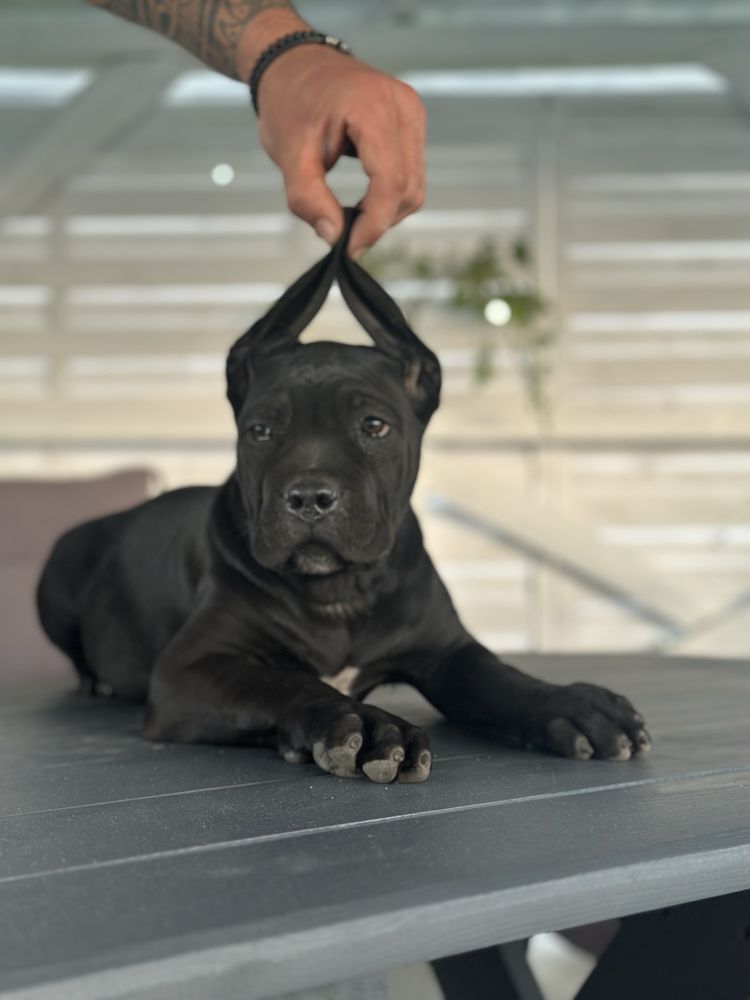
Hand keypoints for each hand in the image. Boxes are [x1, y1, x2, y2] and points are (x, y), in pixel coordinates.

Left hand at [237, 14, 424, 256]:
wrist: (294, 65)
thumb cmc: (289, 102)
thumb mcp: (288, 154)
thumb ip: (308, 199)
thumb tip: (334, 237)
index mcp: (371, 106)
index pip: (389, 180)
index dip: (373, 223)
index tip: (349, 248)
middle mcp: (401, 105)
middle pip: (407, 187)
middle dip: (378, 221)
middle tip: (344, 236)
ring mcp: (411, 112)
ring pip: (414, 185)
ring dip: (386, 212)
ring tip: (350, 217)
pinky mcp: (411, 122)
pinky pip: (412, 173)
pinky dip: (389, 196)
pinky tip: (363, 201)